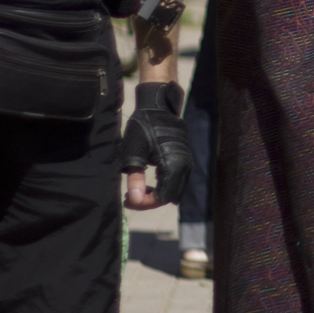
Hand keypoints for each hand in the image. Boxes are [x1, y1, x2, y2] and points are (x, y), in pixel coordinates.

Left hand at [121, 82, 191, 209]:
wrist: (158, 108)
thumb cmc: (142, 129)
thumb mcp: (133, 155)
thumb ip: (135, 180)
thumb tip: (135, 200)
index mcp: (173, 166)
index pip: (162, 197)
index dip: (145, 203)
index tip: (127, 199)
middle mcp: (184, 167)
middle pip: (170, 196)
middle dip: (149, 201)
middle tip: (129, 196)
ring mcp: (186, 163)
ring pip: (174, 190)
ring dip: (156, 194)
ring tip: (136, 190)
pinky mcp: (184, 160)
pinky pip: (176, 181)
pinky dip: (162, 186)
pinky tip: (148, 182)